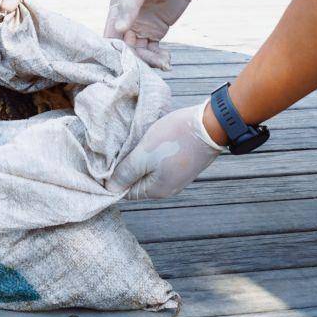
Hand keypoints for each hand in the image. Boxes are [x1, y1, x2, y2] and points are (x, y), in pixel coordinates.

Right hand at [104, 0, 215, 68]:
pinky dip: (158, 57)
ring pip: (139, 52)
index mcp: (117, 7)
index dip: (116, 51)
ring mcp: (141, 25)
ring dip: (149, 60)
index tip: (128, 63)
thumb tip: (119, 29)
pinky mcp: (156, 30)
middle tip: (156, 62)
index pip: (110, 35)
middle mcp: (126, 19)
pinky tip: (168, 59)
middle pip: (125, 48)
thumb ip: (130, 5)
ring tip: (165, 62)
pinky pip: (152, 49)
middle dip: (138, 59)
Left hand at [110, 103, 226, 199]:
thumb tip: (110, 189)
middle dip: (127, 168)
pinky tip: (147, 141)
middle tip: (117, 149)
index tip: (107, 162)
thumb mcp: (145, 154)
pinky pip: (159, 163)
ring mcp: (177, 176)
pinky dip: (151, 154)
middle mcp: (168, 188)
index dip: (115, 179)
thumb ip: (126, 172)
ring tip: (131, 143)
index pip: (127, 192)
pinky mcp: (182, 163)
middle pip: (138, 182)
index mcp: (158, 190)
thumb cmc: (175, 139)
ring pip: (149, 171)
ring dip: (139, 159)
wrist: (210, 125)